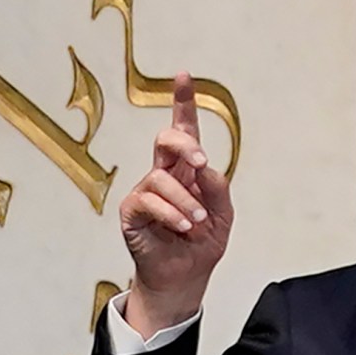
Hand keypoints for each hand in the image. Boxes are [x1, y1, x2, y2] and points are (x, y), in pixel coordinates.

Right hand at [117, 72, 233, 334]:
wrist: (184, 278)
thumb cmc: (200, 246)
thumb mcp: (222, 218)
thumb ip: (218, 191)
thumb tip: (208, 169)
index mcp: (187, 171)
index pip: (184, 131)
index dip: (183, 103)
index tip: (184, 76)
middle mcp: (165, 175)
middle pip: (168, 139)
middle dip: (184, 143)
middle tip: (201, 162)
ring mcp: (146, 192)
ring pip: (160, 177)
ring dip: (185, 199)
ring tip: (197, 221)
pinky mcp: (132, 212)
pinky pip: (148, 201)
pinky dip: (171, 213)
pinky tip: (183, 227)